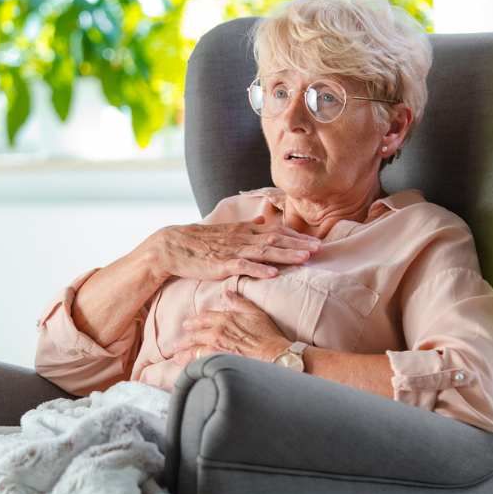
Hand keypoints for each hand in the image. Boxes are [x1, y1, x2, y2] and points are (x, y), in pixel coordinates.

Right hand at [151, 216, 319, 280]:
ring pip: (264, 251)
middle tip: (319, 249)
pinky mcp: (221, 263)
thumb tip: (261, 220)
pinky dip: (259, 269)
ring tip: (305, 258)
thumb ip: (245, 227)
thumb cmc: (198, 241)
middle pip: (275, 240)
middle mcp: (242, 238)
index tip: (315, 242)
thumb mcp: (225, 230)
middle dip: (298, 244)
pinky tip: (273, 273)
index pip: (275, 232)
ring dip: (286, 254)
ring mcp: (232, 251)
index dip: (296, 237)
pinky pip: (243, 266)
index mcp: (243, 231)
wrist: (172, 245)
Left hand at [165, 286, 290, 366]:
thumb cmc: (268, 334)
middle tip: (176, 344)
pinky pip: (199, 362)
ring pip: (193, 349)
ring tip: (176, 357)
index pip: (203, 318)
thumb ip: (239, 302)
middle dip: (184, 339)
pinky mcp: (217, 362)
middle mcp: (216, 332)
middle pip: (194, 335)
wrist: (274, 354)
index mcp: (224, 318)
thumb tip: (227, 293)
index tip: (188, 324)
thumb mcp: (255, 312)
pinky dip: (191, 364)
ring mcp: (215, 348)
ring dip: (183, 353)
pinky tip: (186, 368)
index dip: (194, 322)